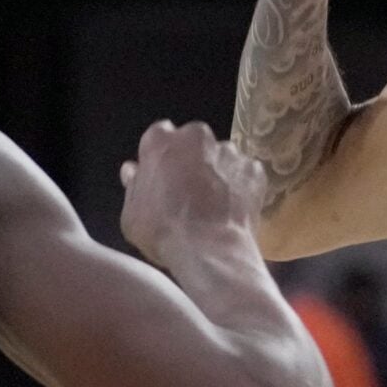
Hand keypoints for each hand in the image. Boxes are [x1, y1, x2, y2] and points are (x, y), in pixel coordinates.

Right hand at [120, 120, 268, 265]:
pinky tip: (233, 207)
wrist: (210, 250)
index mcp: (161, 140)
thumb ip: (134, 185)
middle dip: (191, 159)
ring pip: (220, 156)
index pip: (159, 136)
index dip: (161, 157)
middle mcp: (197, 136)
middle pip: (192, 141)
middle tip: (188, 189)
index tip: (162, 175)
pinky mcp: (254, 170)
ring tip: (214, 202)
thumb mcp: (132, 213)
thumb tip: (133, 170)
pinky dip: (240, 185)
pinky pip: (244, 173)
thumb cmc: (162, 231)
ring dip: (217, 171)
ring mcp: (229, 151)